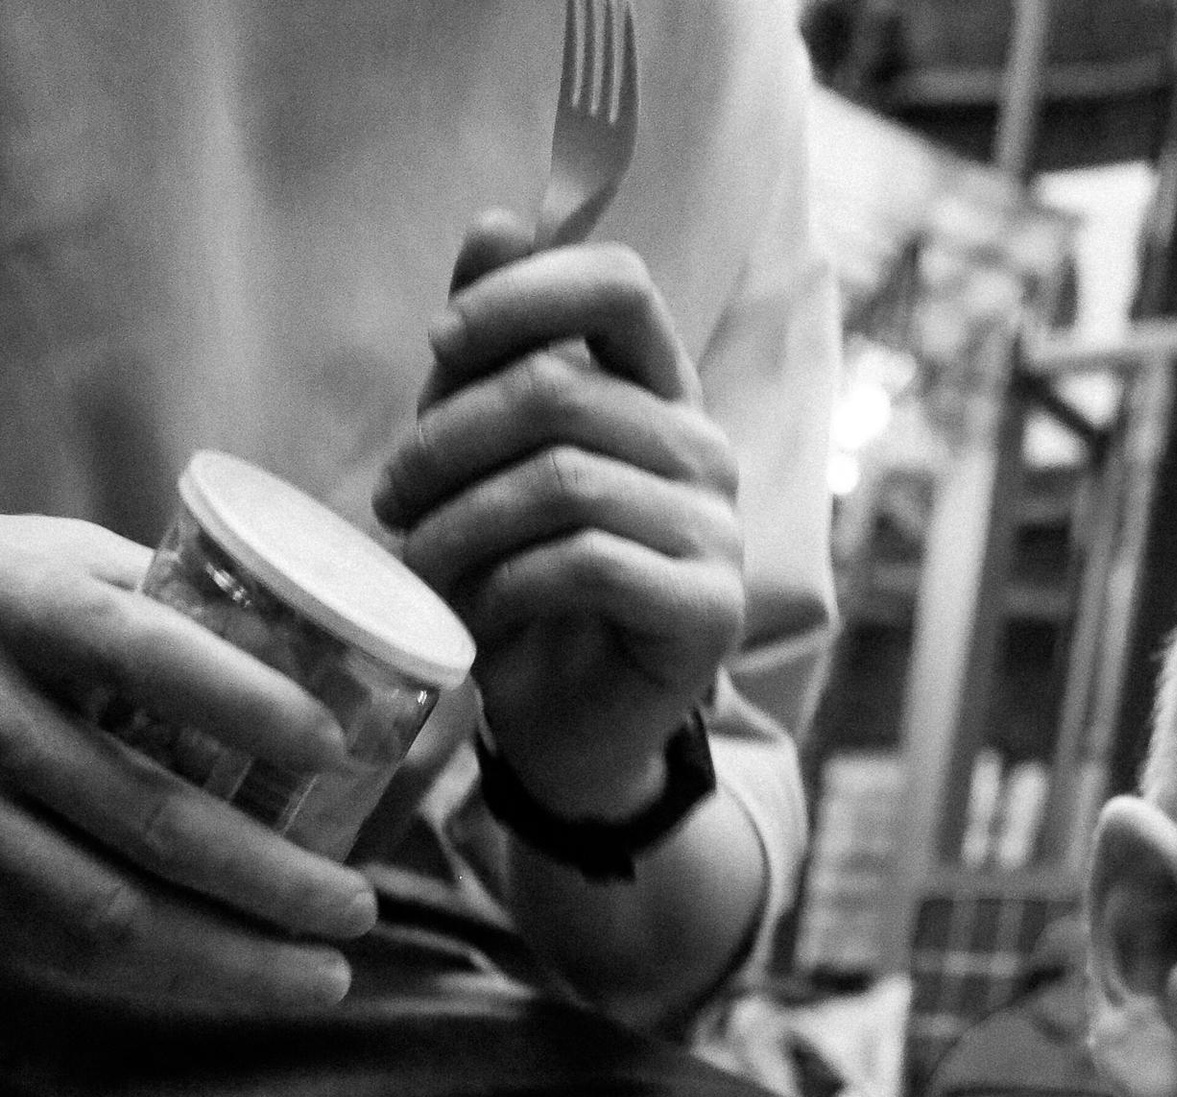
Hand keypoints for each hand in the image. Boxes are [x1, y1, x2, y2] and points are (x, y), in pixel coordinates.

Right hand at [0, 516, 378, 1018]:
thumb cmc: (9, 613)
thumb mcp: (68, 568)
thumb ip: (176, 604)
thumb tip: (336, 656)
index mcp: (23, 606)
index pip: (137, 651)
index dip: (241, 701)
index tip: (335, 747)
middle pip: (146, 814)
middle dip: (271, 876)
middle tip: (359, 905)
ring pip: (111, 912)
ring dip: (235, 959)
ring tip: (328, 974)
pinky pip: (72, 951)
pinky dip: (171, 974)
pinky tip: (242, 978)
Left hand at [373, 217, 744, 824]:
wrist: (569, 727)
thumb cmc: (524, 584)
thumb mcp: (487, 456)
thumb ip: (493, 351)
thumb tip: (496, 223)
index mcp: (659, 392)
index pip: (618, 284)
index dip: (520, 294)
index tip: (440, 346)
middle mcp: (703, 449)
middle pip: (560, 390)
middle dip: (447, 439)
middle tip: (392, 499)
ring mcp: (717, 530)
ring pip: (563, 481)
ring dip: (461, 524)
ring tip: (417, 564)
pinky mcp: (710, 609)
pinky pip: (585, 564)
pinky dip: (505, 587)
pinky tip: (474, 616)